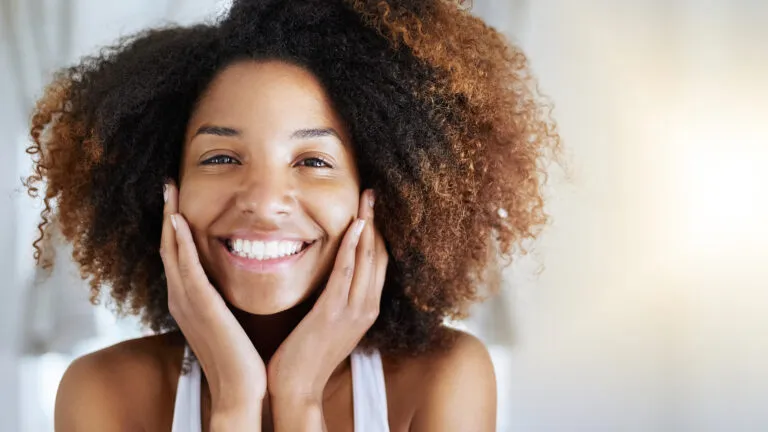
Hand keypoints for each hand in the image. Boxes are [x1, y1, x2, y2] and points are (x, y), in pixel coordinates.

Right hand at [160, 181, 265, 418]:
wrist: (240, 388)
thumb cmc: (238, 356)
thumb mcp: (227, 319)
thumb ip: (222, 298)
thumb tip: (229, 280)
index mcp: (188, 300)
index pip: (176, 254)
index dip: (174, 224)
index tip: (178, 198)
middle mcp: (181, 297)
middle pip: (167, 246)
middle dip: (166, 213)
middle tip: (168, 184)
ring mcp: (186, 301)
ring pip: (171, 251)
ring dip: (169, 218)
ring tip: (170, 190)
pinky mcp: (199, 305)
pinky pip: (186, 268)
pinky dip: (180, 243)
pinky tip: (178, 221)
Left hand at [266, 189, 387, 402]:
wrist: (297, 388)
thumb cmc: (307, 356)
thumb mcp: (330, 324)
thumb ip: (337, 299)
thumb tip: (332, 275)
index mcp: (367, 309)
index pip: (380, 263)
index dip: (378, 233)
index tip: (372, 208)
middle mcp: (367, 307)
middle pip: (380, 255)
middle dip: (377, 222)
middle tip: (372, 193)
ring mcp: (353, 311)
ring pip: (368, 259)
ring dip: (368, 225)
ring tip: (367, 199)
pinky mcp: (333, 313)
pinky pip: (346, 272)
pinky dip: (352, 247)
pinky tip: (354, 226)